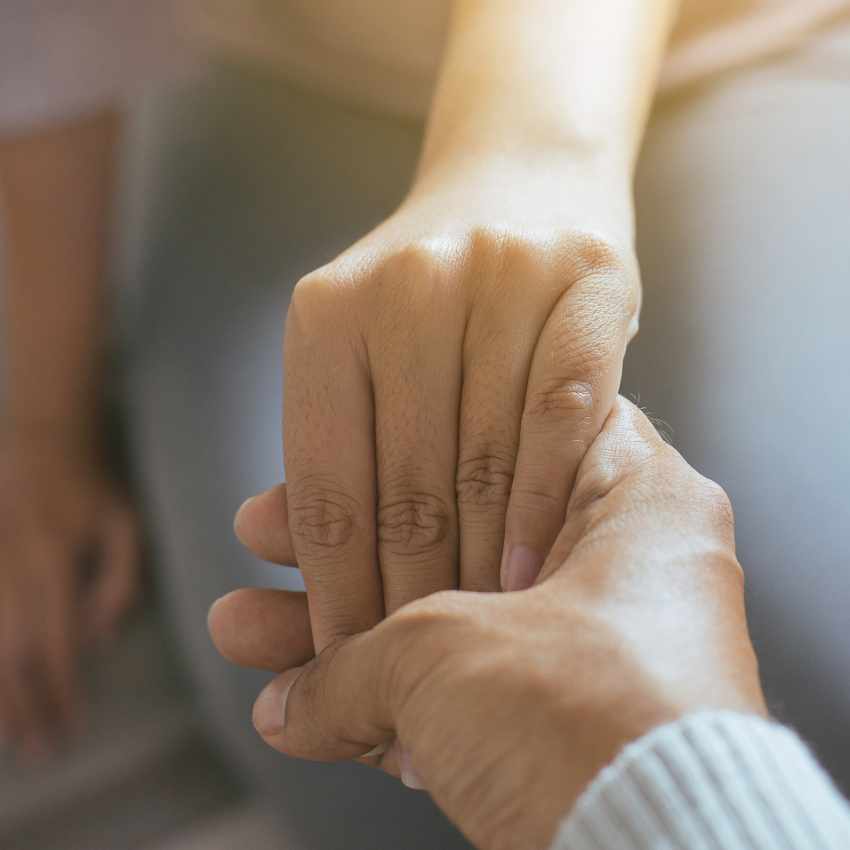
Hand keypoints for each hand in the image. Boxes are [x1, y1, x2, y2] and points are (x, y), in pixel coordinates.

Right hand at [0, 433, 139, 757]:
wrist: (45, 434)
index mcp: (53, 555)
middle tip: (32, 750)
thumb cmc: (92, 489)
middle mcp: (4, 556)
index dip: (61, 693)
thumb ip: (121, 586)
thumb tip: (96, 643)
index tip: (70, 728)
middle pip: (6, 651)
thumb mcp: (127, 529)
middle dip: (21, 707)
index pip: (54, 643)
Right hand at [212, 399, 764, 849]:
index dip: (393, 450)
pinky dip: (388, 710)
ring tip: (242, 630)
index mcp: (635, 501)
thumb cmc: (593, 722)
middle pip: (457, 535)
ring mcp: (606, 662)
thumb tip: (293, 695)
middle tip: (263, 540)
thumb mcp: (439, 648)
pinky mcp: (578, 744)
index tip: (324, 468)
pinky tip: (297, 714)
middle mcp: (630, 574)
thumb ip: (351, 658)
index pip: (498, 436)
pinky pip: (467, 704)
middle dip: (343, 552)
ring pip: (452, 626)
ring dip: (343, 640)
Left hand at [238, 179, 638, 652]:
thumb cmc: (425, 299)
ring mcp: (498, 275)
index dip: (330, 591)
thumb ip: (329, 444)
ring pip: (483, 458)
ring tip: (471, 635)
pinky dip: (544, 500)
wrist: (519, 178)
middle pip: (403, 485)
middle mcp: (404, 287)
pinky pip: (563, 411)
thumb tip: (264, 548)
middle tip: (413, 671)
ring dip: (477, 566)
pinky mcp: (585, 277)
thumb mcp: (354, 349)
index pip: (323, 486)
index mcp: (324, 315)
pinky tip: (533, 568)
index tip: (342, 664)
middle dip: (404, 597)